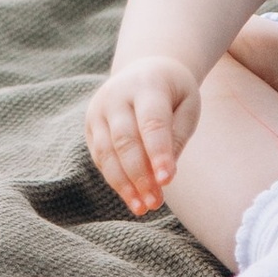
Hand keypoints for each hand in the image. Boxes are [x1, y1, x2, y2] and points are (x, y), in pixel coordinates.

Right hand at [86, 57, 201, 215]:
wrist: (145, 69)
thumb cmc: (173, 92)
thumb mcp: (188, 105)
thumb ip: (177, 136)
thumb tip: (163, 176)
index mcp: (147, 84)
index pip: (152, 122)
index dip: (159, 153)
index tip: (167, 180)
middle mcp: (116, 94)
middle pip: (125, 140)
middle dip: (140, 175)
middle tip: (156, 203)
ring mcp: (98, 109)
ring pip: (107, 153)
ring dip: (125, 185)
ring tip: (144, 207)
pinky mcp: (90, 125)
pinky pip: (100, 157)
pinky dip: (116, 180)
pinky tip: (133, 197)